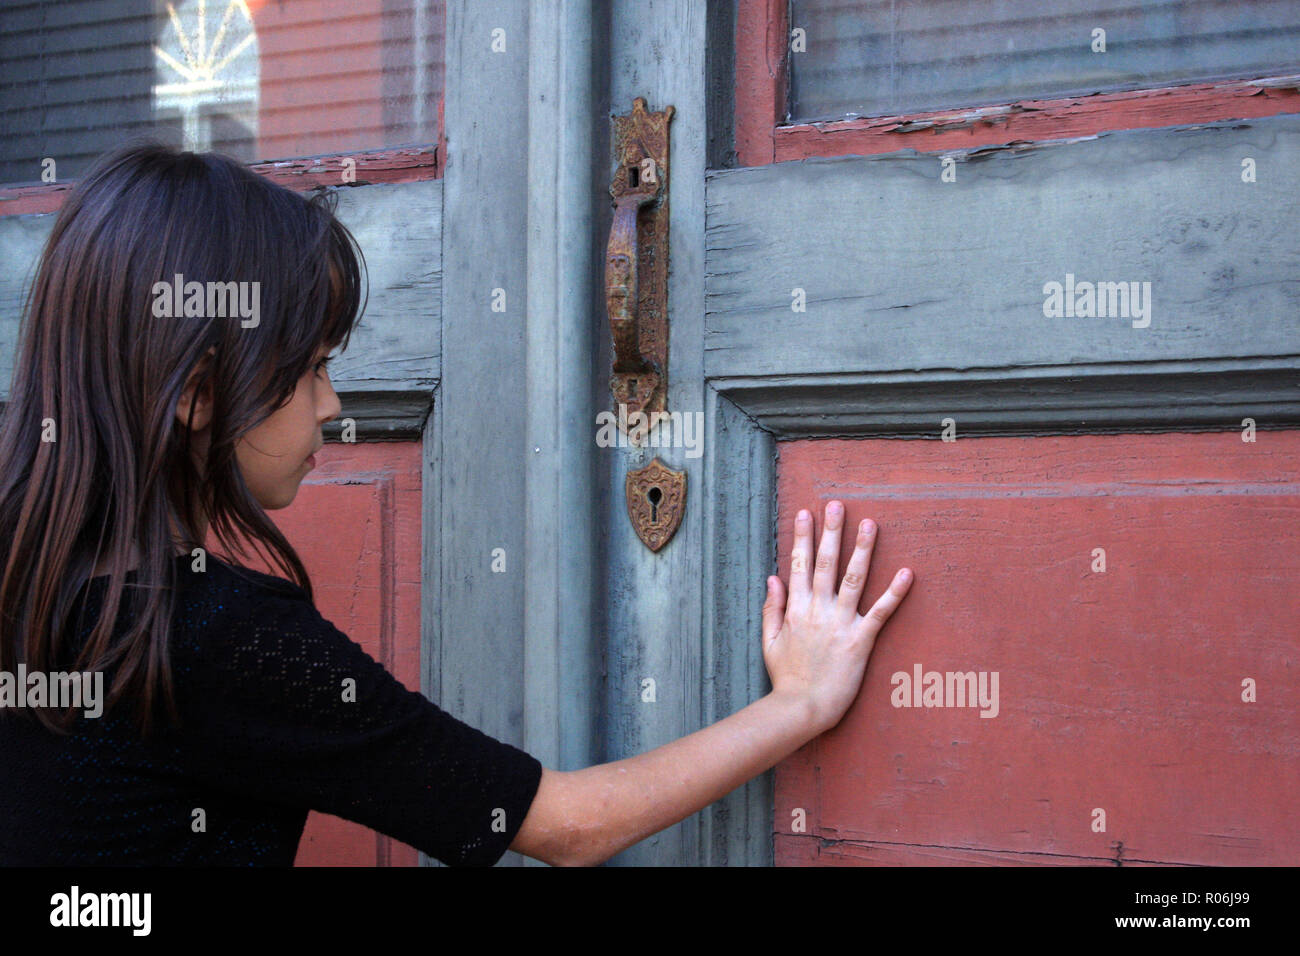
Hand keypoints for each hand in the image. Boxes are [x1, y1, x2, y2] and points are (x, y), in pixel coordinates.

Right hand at [762, 500, 913, 734]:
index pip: (799, 564)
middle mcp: (818, 610)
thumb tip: (773, 578)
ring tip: (870, 523)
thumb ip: (772, 608)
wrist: (802, 708)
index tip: (806, 513)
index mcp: (796, 609)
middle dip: (831, 531)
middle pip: (825, 563)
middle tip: (837, 504)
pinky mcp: (860, 641)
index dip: (803, 537)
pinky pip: (880, 613)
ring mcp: (840, 623)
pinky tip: (906, 573)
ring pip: (853, 579)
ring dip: (863, 549)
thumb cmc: (786, 678)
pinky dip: (894, 593)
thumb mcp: (769, 641)